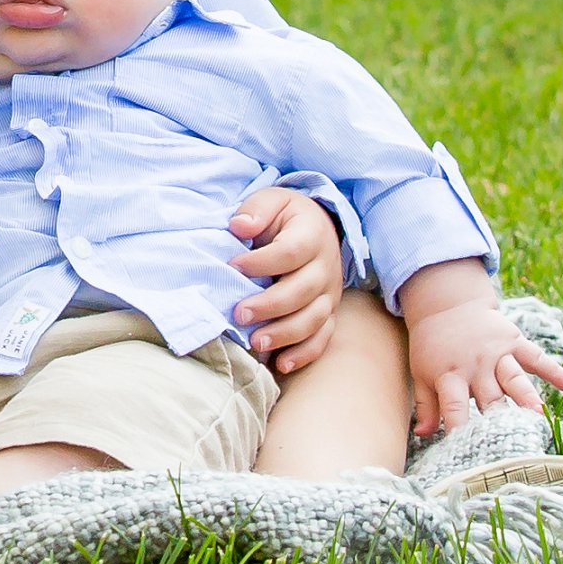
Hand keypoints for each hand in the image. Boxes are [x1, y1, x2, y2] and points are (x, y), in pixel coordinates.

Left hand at [225, 176, 347, 378]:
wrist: (316, 229)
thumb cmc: (285, 218)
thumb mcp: (272, 200)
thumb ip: (257, 209)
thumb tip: (239, 226)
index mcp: (312, 235)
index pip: (290, 252)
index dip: (261, 263)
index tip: (232, 266)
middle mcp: (326, 266)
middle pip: (302, 291)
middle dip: (269, 306)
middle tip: (239, 313)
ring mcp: (329, 294)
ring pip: (313, 319)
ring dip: (285, 334)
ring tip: (256, 342)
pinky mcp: (328, 314)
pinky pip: (322, 338)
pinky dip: (303, 354)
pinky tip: (280, 363)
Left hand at [399, 269, 562, 440]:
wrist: (447, 305)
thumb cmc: (432, 347)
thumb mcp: (421, 374)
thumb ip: (426, 406)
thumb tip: (422, 435)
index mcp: (450, 374)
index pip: (455, 406)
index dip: (460, 427)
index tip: (466, 449)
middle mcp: (476, 365)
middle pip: (490, 397)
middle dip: (499, 419)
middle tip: (510, 442)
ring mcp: (497, 353)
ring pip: (514, 378)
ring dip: (526, 396)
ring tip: (537, 414)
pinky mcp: (514, 341)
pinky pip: (536, 356)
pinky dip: (553, 370)